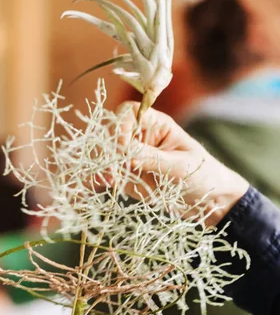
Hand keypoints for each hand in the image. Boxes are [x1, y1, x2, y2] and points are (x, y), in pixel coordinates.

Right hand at [119, 103, 248, 225]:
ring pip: (108, 154)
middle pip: (112, 132)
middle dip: (110, 149)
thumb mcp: (179, 165)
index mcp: (157, 125)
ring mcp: (133, 157)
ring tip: (112, 180)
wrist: (209, 201)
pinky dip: (106, 178)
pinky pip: (111, 174)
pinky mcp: (129, 176)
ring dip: (106, 165)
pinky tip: (107, 183)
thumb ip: (152, 158)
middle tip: (115, 169)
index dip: (120, 125)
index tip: (122, 146)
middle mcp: (141, 137)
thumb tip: (126, 154)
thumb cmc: (202, 175)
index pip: (129, 113)